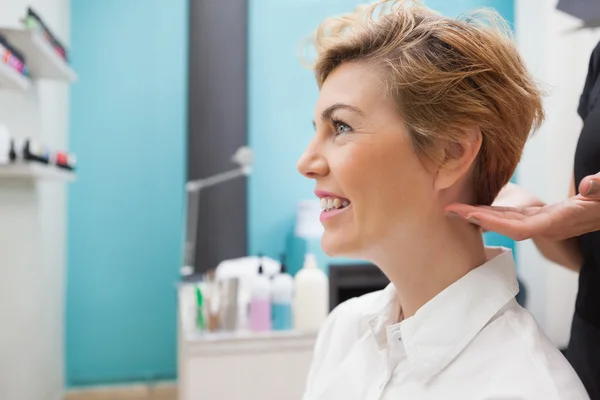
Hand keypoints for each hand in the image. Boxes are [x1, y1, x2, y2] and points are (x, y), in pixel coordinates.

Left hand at [444, 173, 599, 240]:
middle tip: (448, 210)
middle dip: (477, 219)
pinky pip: (513, 216)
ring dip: (481, 216)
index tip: (471, 214)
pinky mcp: (543, 216)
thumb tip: (588, 185)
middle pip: (505, 226)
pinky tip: (476, 206)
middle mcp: (547, 225)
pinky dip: (494, 212)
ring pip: (506, 221)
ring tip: (454, 208)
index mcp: (559, 221)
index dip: (494, 222)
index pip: (521, 227)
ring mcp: (544, 222)